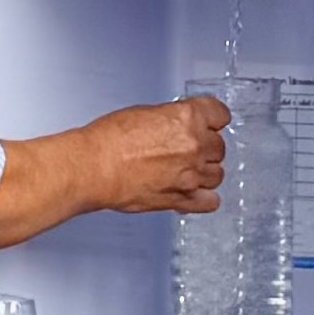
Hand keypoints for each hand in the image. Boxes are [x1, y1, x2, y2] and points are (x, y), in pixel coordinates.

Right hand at [92, 97, 229, 216]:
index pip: (220, 114)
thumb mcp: (145, 113)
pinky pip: (210, 201)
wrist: (93, 167)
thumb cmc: (109, 140)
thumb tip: (178, 126)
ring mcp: (191, 175)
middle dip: (206, 146)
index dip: (213, 119)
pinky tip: (193, 192)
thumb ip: (171, 120)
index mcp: (187, 118)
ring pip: (217, 174)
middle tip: (189, 148)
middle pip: (219, 146)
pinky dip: (204, 198)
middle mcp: (195, 146)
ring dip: (205, 171)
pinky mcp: (183, 200)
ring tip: (188, 170)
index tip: (211, 122)